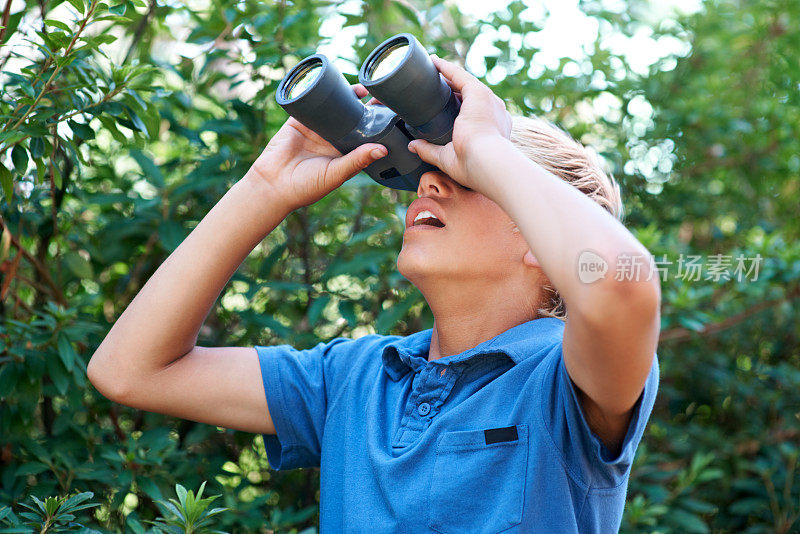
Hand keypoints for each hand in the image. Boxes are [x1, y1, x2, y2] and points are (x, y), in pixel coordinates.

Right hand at [245, 84, 386, 210]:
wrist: (273, 185)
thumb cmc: (306, 187)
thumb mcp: (336, 174)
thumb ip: (357, 160)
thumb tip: (383, 149)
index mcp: (345, 152)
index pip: (365, 134)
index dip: (377, 123)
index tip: (392, 113)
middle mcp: (332, 137)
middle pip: (352, 116)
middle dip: (365, 105)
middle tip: (380, 94)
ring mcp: (316, 127)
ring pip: (334, 106)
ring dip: (346, 95)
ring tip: (362, 88)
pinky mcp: (299, 119)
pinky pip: (311, 102)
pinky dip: (319, 92)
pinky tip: (332, 83)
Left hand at [406, 55, 511, 192]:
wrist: (487, 162)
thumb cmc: (473, 167)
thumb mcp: (448, 158)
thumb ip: (430, 151)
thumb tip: (412, 146)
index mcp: (492, 129)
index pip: (473, 113)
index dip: (459, 107)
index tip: (445, 104)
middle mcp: (494, 112)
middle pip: (470, 96)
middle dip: (453, 90)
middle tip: (435, 86)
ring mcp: (489, 101)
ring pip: (465, 83)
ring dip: (448, 76)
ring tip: (432, 69)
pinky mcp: (479, 93)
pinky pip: (460, 75)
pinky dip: (446, 68)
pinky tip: (434, 62)